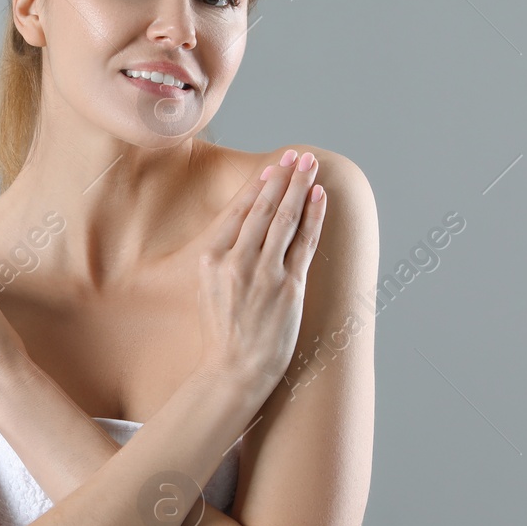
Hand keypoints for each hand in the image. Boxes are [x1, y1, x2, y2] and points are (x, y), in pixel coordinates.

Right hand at [195, 150, 326, 391]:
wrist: (234, 370)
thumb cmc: (222, 332)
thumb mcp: (206, 288)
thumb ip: (222, 256)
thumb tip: (243, 226)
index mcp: (211, 259)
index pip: (238, 212)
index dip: (258, 185)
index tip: (272, 166)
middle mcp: (237, 262)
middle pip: (263, 209)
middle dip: (282, 177)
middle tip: (296, 155)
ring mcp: (264, 273)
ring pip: (284, 220)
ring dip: (299, 188)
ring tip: (310, 165)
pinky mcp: (289, 287)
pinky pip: (305, 243)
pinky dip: (313, 217)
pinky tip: (319, 196)